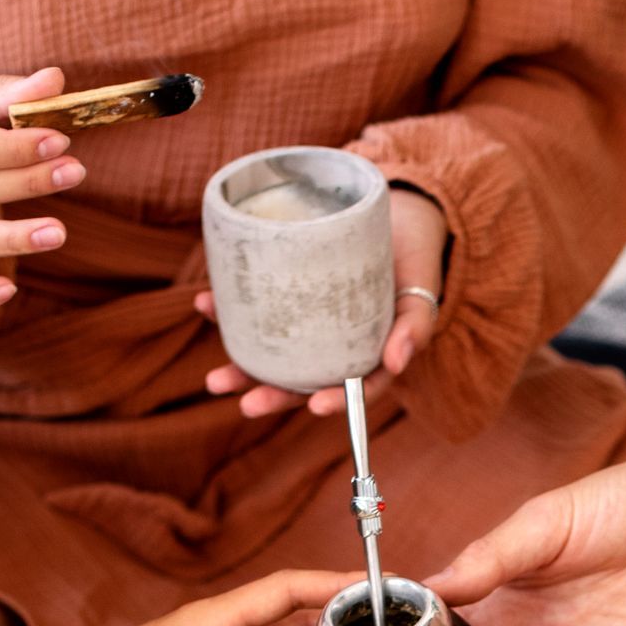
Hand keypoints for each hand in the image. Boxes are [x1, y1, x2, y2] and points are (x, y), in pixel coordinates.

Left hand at [199, 187, 450, 415]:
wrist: (395, 217)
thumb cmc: (413, 261)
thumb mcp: (421, 294)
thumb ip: (415, 328)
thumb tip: (397, 363)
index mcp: (368, 360)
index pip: (351, 391)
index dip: (334, 402)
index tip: (315, 408)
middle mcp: (333, 351)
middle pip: (303, 382)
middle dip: (272, 396)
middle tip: (245, 403)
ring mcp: (307, 326)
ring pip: (273, 355)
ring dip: (241, 367)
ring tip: (213, 382)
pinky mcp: (285, 297)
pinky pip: (256, 311)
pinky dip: (227, 311)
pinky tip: (204, 303)